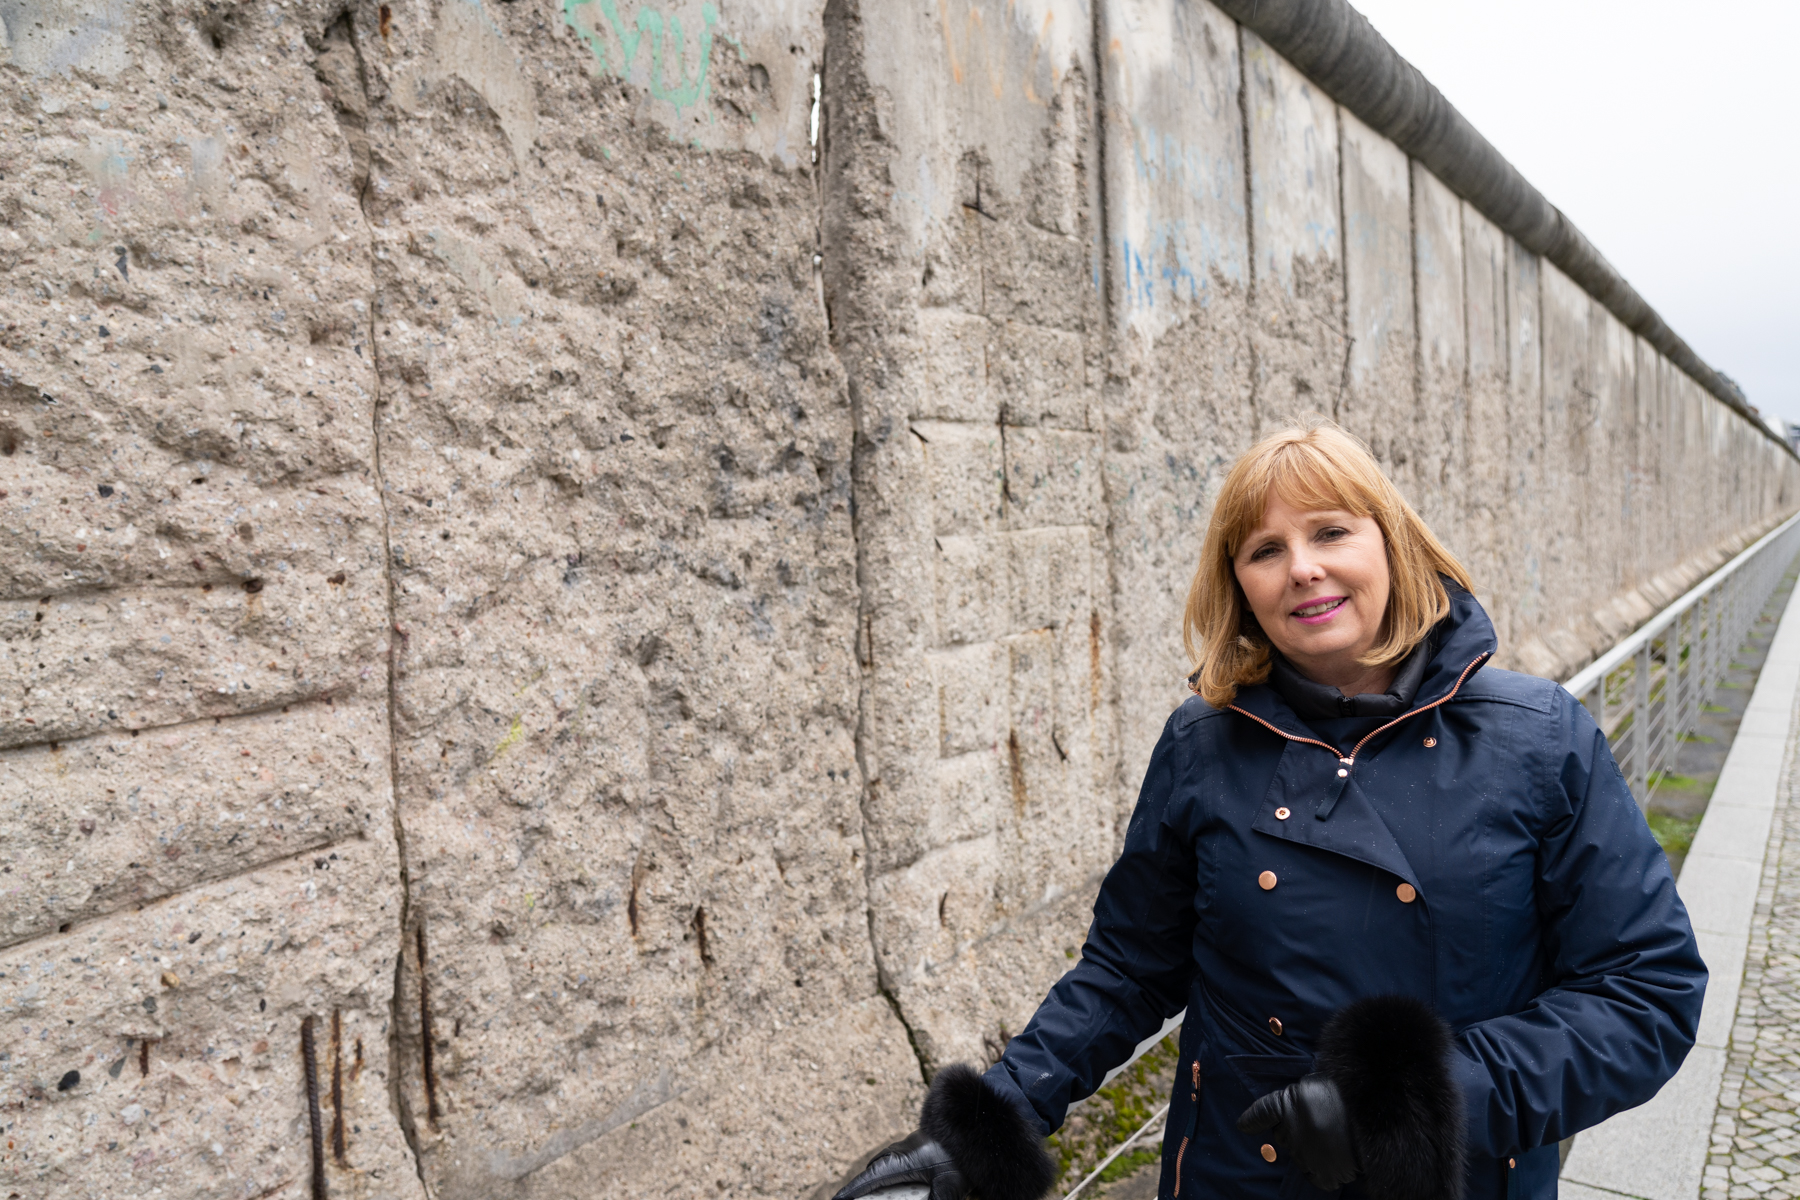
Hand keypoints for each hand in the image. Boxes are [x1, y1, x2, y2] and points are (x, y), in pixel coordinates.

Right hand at [832, 1129, 969, 1199]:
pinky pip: (890, 1165)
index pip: (868, 1181)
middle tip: (846, 1199)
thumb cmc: (959, 1158)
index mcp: (899, 1162)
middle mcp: (897, 1154)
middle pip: (871, 1174)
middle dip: (859, 1189)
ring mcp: (904, 1150)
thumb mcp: (949, 1188)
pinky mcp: (913, 1150)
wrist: (970, 1128)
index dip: (851, 1193)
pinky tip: (888, 1185)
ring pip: (880, 1168)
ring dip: (871, 1182)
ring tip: (863, 1194)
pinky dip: (883, 1177)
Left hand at [1236, 1073, 1359, 1190]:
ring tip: (1333, 1138)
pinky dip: (1321, 1170)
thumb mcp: (1315, 1084)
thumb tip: (1293, 1108)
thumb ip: (1299, 1097)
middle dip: (1295, 1131)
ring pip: (1298, 1155)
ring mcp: (1304, 1155)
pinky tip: (1335, 1157)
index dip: (1252, 1120)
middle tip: (1319, 1123)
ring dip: (1310, 1149)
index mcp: (1287, 1104)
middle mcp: (1289, 1131)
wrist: (1374, 1114)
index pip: (1262, 1113)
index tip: (1243, 1126)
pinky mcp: (1320, 1173)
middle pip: (1282, 1135)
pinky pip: (1314, 1175)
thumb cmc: (1346, 1094)